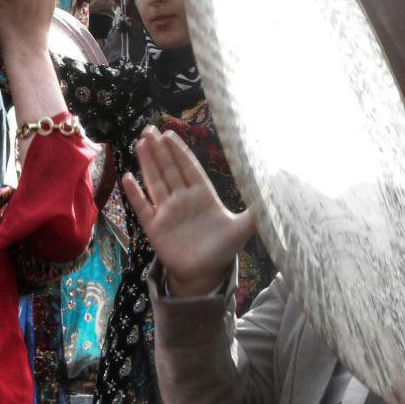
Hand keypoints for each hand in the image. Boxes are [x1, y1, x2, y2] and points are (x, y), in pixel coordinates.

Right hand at [121, 126, 255, 297]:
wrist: (204, 273)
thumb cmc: (222, 249)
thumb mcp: (243, 228)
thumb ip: (256, 210)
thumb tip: (276, 191)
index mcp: (202, 196)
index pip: (188, 168)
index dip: (179, 151)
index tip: (170, 134)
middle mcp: (182, 199)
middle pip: (169, 170)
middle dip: (159, 150)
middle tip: (150, 129)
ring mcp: (166, 212)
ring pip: (155, 182)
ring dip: (147, 163)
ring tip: (140, 143)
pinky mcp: (154, 227)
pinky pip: (142, 207)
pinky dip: (135, 193)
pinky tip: (128, 177)